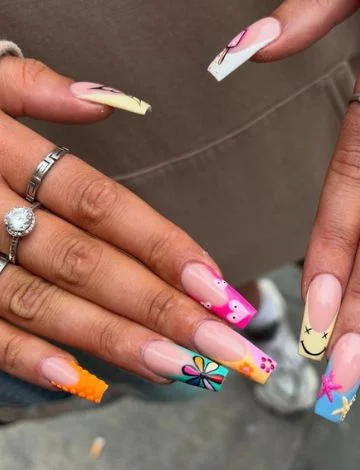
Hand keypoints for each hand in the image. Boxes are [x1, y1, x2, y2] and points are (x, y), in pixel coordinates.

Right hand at [0, 57, 275, 401]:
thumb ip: (37, 89)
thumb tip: (109, 99)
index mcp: (7, 156)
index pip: (101, 205)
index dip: (161, 245)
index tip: (216, 284)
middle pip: (87, 264)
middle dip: (158, 307)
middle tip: (220, 343)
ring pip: (45, 303)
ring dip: (113, 340)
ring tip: (176, 367)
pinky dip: (24, 356)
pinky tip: (78, 381)